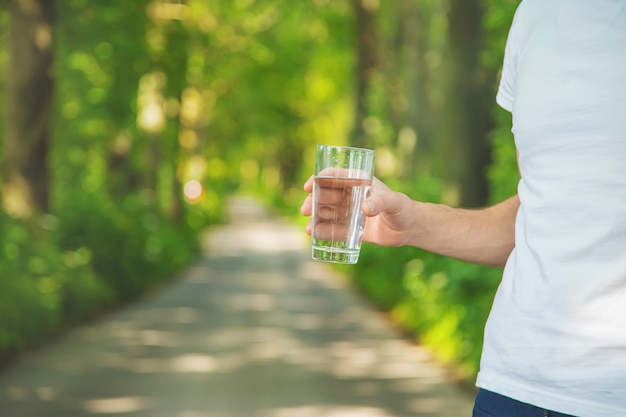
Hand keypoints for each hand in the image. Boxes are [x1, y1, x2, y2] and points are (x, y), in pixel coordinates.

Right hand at [300, 175, 418, 247]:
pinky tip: (315, 236)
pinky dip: (325, 232)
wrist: (411, 229)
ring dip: (316, 218)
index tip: (308, 186)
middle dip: (313, 201)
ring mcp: (351, 212)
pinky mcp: (353, 229)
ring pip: (328, 213)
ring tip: (309, 228)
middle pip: (326, 195)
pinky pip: (336, 230)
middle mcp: (352, 196)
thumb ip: (381, 202)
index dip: (319, 179)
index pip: (335, 175)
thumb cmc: (404, 209)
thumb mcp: (394, 202)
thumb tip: (364, 208)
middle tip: (305, 210)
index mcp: (359, 182)